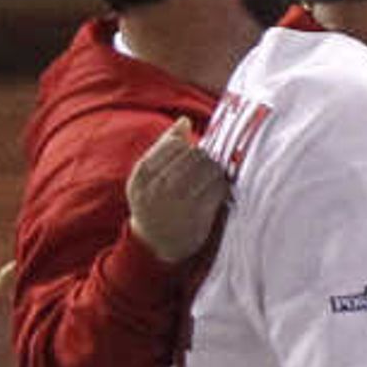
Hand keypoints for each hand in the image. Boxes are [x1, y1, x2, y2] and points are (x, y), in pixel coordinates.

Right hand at [124, 119, 229, 263]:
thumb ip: (162, 147)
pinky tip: (218, 191)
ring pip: (209, 168)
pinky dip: (223, 187)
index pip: (175, 145)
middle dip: (205, 157)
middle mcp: (159, 188)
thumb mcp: (146, 176)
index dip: (189, 146)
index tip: (192, 154)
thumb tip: (185, 121)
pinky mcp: (197, 217)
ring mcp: (178, 203)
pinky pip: (218, 189)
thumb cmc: (152, 202)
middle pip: (195, 155)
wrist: (153, 244)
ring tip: (213, 177)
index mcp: (143, 174)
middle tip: (207, 166)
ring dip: (216, 170)